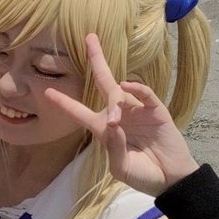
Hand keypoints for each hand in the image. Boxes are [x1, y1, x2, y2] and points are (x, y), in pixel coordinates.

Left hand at [44, 34, 199, 196]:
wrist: (171, 180)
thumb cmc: (143, 175)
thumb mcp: (121, 168)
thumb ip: (113, 148)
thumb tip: (114, 124)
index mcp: (104, 129)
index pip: (79, 112)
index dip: (64, 103)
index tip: (47, 91)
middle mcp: (118, 114)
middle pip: (104, 82)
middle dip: (96, 59)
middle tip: (89, 38)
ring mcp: (137, 110)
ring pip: (120, 91)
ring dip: (115, 100)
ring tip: (116, 120)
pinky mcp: (156, 111)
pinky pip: (145, 94)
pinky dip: (137, 89)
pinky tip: (128, 87)